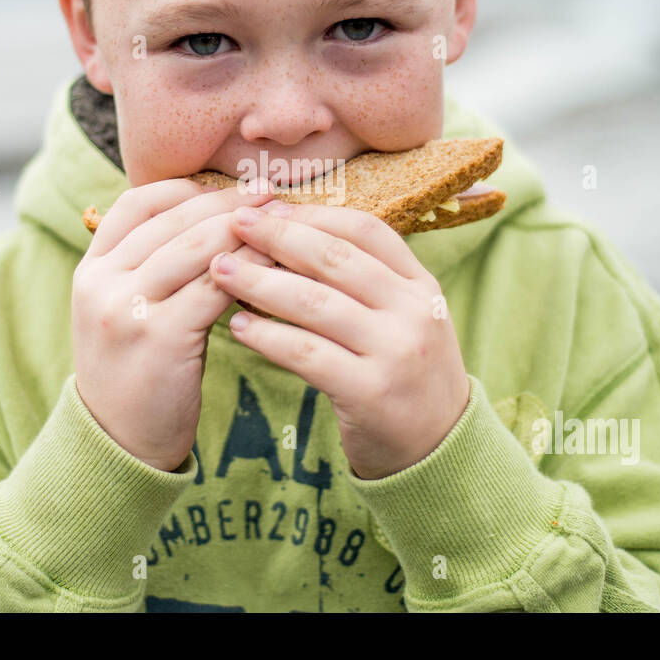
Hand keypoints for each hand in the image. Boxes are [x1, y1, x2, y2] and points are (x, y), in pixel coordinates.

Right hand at [71, 176, 277, 471]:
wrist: (117, 445)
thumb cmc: (135, 374)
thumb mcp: (122, 311)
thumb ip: (147, 268)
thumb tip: (208, 220)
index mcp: (90, 269)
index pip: (137, 203)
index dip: (186, 189)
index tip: (228, 190)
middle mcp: (102, 282)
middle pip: (173, 220)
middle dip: (228, 204)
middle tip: (271, 195)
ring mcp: (127, 308)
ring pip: (197, 248)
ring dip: (245, 230)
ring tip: (283, 222)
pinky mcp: (161, 337)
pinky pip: (216, 288)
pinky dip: (251, 270)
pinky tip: (277, 266)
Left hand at [208, 199, 470, 479]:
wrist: (439, 450)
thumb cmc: (404, 374)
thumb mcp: (403, 318)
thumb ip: (364, 280)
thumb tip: (290, 232)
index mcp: (421, 284)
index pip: (365, 230)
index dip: (313, 214)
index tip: (268, 209)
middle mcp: (414, 311)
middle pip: (335, 258)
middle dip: (277, 237)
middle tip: (233, 225)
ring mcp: (395, 352)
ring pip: (314, 303)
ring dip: (259, 283)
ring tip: (220, 271)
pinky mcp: (370, 393)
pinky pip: (307, 355)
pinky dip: (268, 337)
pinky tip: (238, 327)